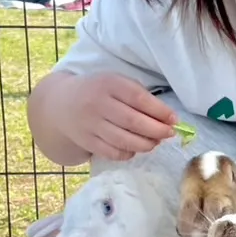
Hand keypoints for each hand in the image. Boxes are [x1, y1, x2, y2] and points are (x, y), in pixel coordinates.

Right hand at [56, 73, 177, 160]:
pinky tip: (135, 148)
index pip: (139, 99)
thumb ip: (139, 96)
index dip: (160, 112)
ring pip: (125, 141)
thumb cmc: (98, 92)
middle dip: (157, 131)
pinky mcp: (86, 141)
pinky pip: (113, 153)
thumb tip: (167, 118)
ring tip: (155, 142)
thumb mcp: (116, 83)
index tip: (174, 120)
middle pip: (134, 122)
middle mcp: (98, 104)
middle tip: (169, 134)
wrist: (61, 104)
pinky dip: (129, 153)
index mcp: (109, 84)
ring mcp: (90, 125)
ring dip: (146, 144)